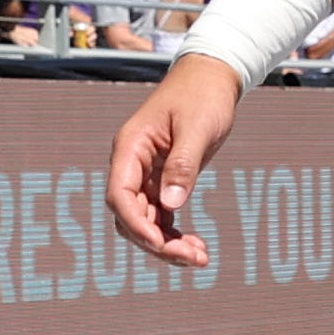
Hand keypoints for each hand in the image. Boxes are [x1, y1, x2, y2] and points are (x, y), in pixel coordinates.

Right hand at [105, 53, 241, 265]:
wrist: (212, 76)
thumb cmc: (203, 95)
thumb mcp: (197, 128)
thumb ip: (183, 165)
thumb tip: (172, 204)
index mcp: (130, 148)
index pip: (120, 195)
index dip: (136, 224)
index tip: (161, 244)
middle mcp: (131, 164)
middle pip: (130, 215)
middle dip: (156, 241)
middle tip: (194, 258)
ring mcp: (145, 174)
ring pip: (145, 220)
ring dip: (167, 242)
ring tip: (200, 258)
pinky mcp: (162, 179)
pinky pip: (160, 214)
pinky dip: (174, 231)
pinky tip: (196, 246)